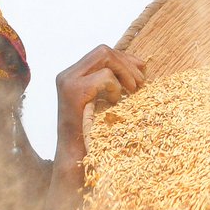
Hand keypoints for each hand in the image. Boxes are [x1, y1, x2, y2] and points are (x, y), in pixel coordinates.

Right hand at [47, 45, 145, 207]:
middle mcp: (66, 75)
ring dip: (125, 73)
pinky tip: (114, 103)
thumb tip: (142, 65)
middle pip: (103, 50)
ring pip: (104, 56)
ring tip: (132, 92)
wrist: (76, 159)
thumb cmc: (95, 134)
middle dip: (127, 63)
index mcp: (73, 75)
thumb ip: (117, 83)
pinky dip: (115, 87)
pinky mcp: (72, 91)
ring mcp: (67, 81)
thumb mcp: (107, 102)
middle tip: (141, 84)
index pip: (102, 53)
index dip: (125, 58)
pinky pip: (104, 76)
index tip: (142, 71)